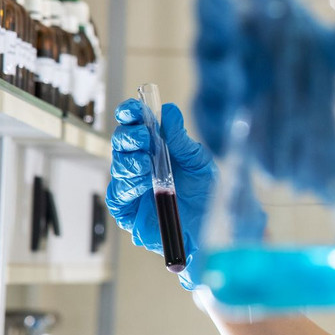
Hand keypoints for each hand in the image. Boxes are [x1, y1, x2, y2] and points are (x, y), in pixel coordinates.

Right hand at [106, 100, 237, 289]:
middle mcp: (140, 164)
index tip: (133, 109)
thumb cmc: (207, 190)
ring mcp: (132, 187)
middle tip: (144, 138)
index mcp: (155, 147)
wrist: (216, 224)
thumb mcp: (199, 161)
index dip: (130, 114)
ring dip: (129, 162)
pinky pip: (118, 196)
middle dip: (129, 138)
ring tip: (146, 164)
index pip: (135, 125)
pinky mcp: (128, 211)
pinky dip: (127, 187)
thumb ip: (181, 140)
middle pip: (121, 144)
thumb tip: (168, 112)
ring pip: (118, 168)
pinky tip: (141, 184)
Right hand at [193, 0, 334, 244]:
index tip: (230, 14)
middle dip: (216, 54)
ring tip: (237, 102)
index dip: (216, 1)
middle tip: (237, 71)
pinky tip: (233, 139)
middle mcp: (245, 56)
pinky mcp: (242, 135)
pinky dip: (218, 134)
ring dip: (215, 95)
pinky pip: (215, 133)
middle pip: (207, 44)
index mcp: (266, 23)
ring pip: (206, 90)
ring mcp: (240, 97)